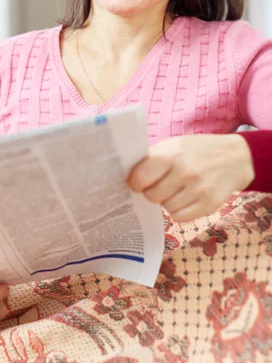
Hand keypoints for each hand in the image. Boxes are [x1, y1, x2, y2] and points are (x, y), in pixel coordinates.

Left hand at [128, 134, 254, 221]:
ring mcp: (199, 189)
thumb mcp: (173, 145)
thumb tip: (126, 177)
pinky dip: (178, 210)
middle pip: (152, 196)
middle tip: (159, 184)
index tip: (138, 182)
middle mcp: (185, 172)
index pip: (140, 178)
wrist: (235, 157)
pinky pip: (180, 217)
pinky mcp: (210, 204)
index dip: (135, 182)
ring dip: (166, 201)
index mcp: (172, 154)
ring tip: (175, 189)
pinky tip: (185, 198)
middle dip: (151, 192)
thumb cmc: (195, 151)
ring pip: (166, 208)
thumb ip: (151, 159)